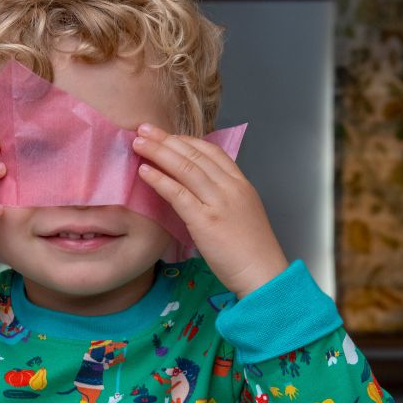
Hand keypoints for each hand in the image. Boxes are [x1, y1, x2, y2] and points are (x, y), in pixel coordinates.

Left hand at [133, 123, 287, 297]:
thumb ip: (223, 199)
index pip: (212, 151)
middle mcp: (231, 188)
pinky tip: (144, 171)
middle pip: (195, 154)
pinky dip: (159, 179)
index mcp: (241, 185)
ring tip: (138, 143)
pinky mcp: (206, 221)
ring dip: (158, 152)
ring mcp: (219, 203)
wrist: (264, 274)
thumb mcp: (242, 215)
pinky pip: (178, 193)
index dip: (187, 140)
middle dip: (167, 139)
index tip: (167, 136)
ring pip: (185, 168)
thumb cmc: (252, 252)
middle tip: (144, 128)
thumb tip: (198, 192)